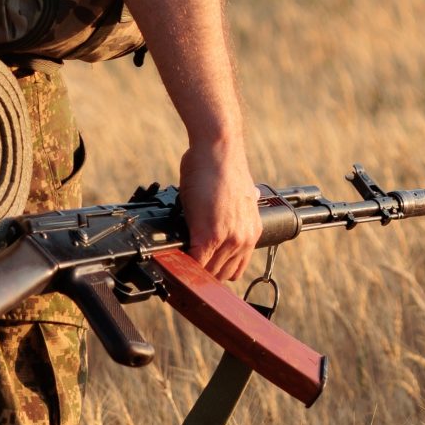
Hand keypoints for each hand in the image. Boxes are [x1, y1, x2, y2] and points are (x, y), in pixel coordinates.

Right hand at [178, 139, 260, 281]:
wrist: (218, 150)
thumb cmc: (219, 167)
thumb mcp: (234, 197)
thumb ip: (231, 214)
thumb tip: (224, 213)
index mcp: (251, 232)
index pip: (234, 268)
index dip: (215, 271)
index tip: (200, 271)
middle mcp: (244, 239)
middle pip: (220, 274)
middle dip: (201, 273)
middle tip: (184, 271)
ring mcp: (228, 239)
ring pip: (208, 272)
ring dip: (191, 271)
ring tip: (177, 268)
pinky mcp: (209, 236)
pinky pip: (195, 263)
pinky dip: (182, 266)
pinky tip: (173, 263)